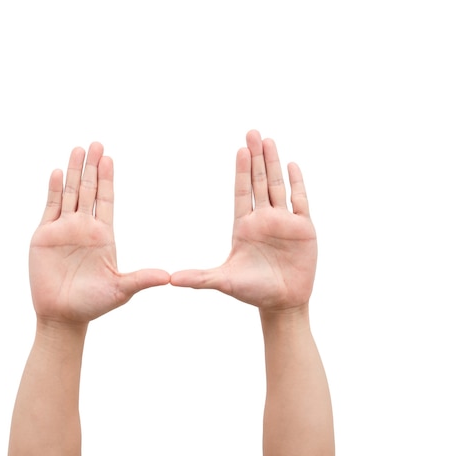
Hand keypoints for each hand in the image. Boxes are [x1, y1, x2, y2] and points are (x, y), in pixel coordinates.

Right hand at [29, 142, 169, 324]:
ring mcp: (63, 230)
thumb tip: (169, 277)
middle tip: (96, 143)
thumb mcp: (121, 289)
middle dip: (92, 167)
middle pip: (89, 190)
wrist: (63, 316)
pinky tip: (55, 173)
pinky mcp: (44, 236)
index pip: (106, 200)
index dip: (107, 179)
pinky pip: (50, 208)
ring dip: (72, 172)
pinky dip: (53, 190)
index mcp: (103, 235)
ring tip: (77, 149)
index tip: (109, 158)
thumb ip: (142, 279)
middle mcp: (84, 228)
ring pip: (69, 193)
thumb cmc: (94, 304)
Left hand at [171, 130, 316, 313]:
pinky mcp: (303, 229)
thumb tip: (171, 280)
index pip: (242, 192)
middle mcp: (263, 219)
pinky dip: (297, 183)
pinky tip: (292, 165)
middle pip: (260, 182)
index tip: (240, 150)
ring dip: (274, 163)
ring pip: (278, 186)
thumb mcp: (223, 281)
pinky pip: (301, 201)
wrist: (282, 302)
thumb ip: (199, 278)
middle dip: (256, 157)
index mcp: (244, 226)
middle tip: (253, 132)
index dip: (242, 171)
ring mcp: (284, 222)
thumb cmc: (252, 291)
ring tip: (269, 140)